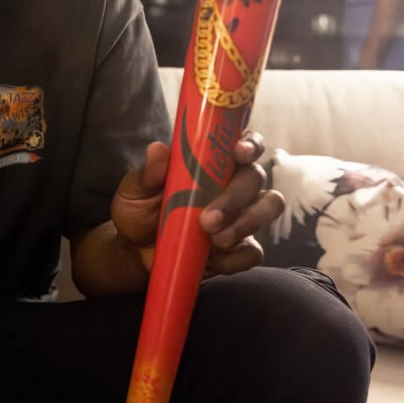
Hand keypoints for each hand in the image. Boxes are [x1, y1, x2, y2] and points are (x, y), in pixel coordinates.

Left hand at [111, 131, 283, 276]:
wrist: (135, 251)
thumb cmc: (139, 210)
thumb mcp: (135, 190)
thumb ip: (148, 173)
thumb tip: (157, 151)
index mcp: (212, 162)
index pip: (242, 143)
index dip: (249, 143)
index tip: (239, 153)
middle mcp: (233, 184)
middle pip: (255, 177)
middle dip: (235, 197)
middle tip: (208, 219)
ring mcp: (241, 215)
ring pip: (267, 208)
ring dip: (246, 223)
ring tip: (216, 239)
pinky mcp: (239, 247)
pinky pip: (254, 251)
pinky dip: (238, 256)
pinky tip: (215, 259)